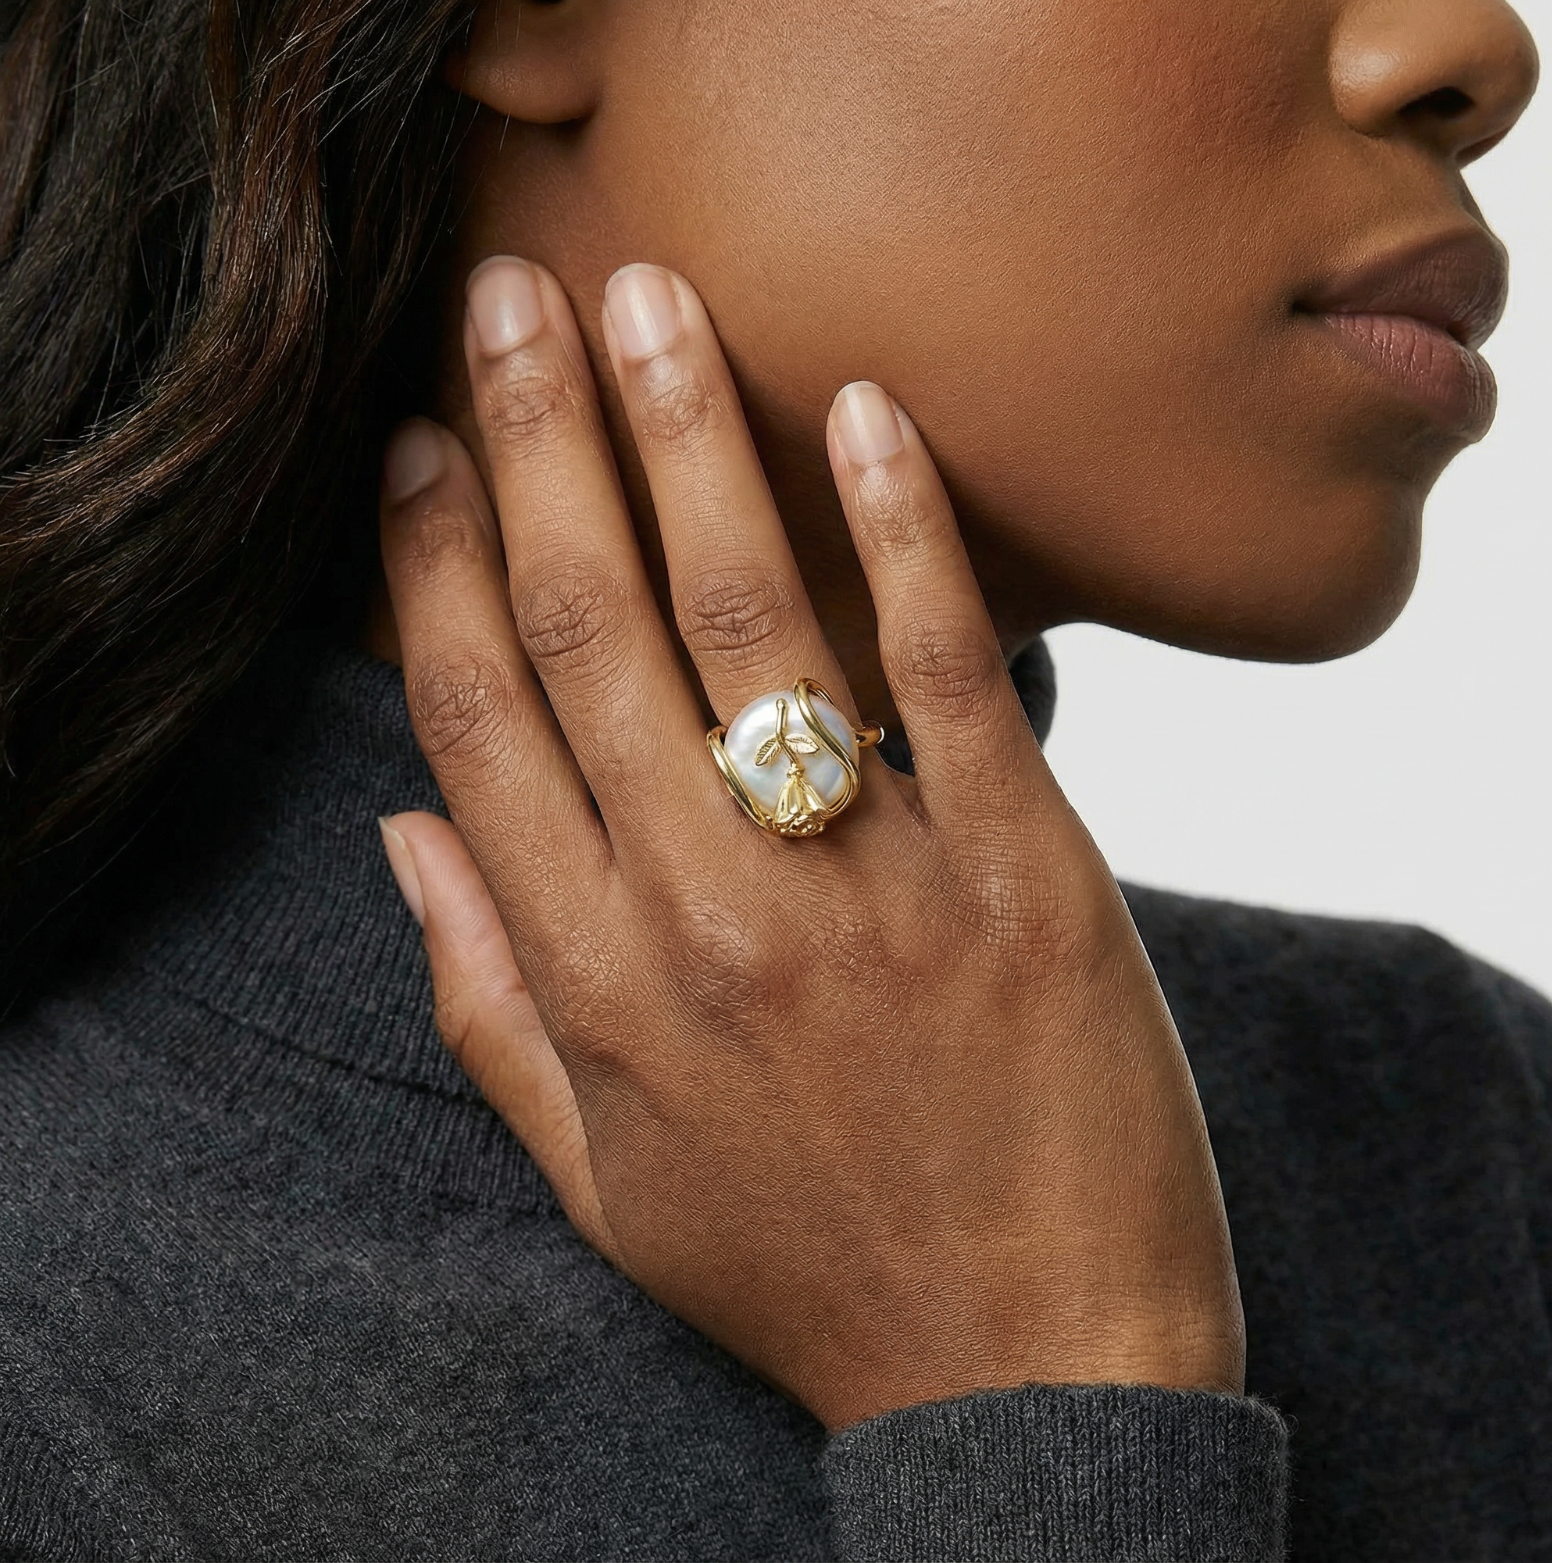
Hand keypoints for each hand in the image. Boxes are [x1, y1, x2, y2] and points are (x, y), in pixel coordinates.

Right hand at [375, 256, 1244, 1431]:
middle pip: (590, 629)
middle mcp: (709, 911)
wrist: (1032, 1370)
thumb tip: (402, 834)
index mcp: (597, 984)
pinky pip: (949, 673)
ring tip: (645, 300)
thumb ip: (489, 1005)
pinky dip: (905, 531)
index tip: (422, 445)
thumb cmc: (812, 1271)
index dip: (434, 562)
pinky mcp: (1023, 872)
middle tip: (507, 297)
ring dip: (686, 439)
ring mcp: (868, 884)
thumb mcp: (605, 1181)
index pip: (476, 719)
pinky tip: (859, 412)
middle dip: (537, 442)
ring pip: (751, 618)